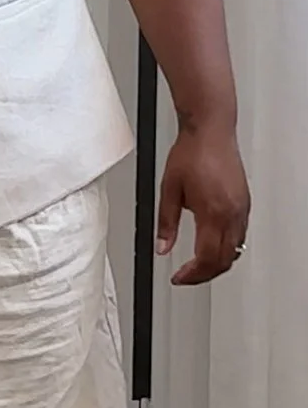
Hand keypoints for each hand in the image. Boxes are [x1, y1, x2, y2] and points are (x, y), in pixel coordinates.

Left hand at [157, 127, 250, 284]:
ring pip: (236, 250)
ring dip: (217, 263)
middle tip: (186, 276)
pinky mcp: (245, 203)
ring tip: (198, 264)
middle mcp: (232, 213)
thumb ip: (165, 222)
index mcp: (212, 212)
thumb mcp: (169, 189)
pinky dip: (228, 247)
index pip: (207, 258)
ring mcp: (242, 208)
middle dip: (204, 274)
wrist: (210, 130)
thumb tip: (162, 247)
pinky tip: (213, 244)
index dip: (192, 275)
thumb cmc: (192, 152)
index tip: (179, 278)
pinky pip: (241, 235)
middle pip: (224, 260)